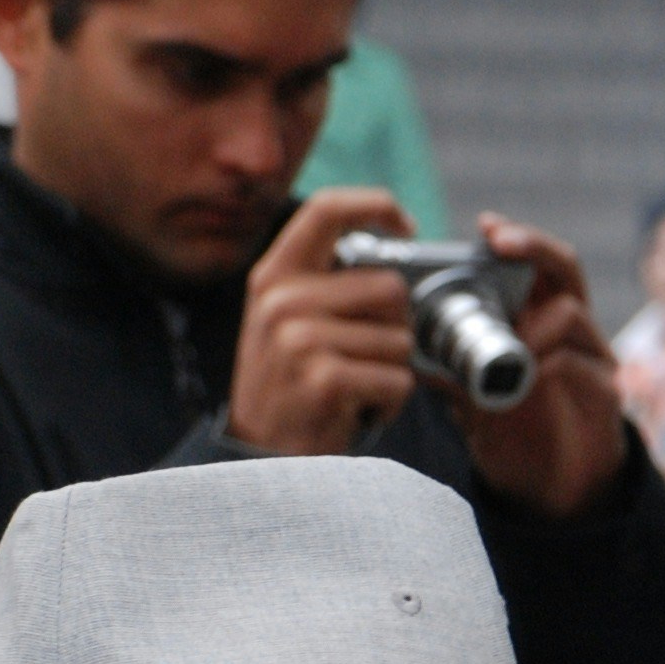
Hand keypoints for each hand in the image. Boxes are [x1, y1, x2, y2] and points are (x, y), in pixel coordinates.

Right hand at [226, 188, 422, 459]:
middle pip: (390, 287)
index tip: (407, 225)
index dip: (376, 205)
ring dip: (392, 373)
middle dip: (396, 329)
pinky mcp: (324, 379)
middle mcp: (282, 299)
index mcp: (274, 275)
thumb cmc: (290, 390)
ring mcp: (300, 338)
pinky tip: (356, 413)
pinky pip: (398, 380)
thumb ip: (326, 286)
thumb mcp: (287, 324)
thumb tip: (396, 261)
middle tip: (366, 360)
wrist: (257, 459)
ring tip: (353, 390)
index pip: (326, 209)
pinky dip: (390, 404)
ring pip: (401, 340)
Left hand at [448, 212, 629, 519]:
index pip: (537, 264)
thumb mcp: (472, 400)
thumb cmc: (518, 435)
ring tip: (502, 346)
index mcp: (540, 323)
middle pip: (564, 268)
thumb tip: (405, 347)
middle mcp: (572, 332)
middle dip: (532, 246)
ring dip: (528, 322)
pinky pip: (581, 364)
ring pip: (571, 312)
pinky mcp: (607, 393)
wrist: (555, 492)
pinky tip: (526, 381)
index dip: (516, 239)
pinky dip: (548, 365)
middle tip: (498, 240)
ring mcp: (593, 359)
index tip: (487, 226)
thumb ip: (450, 371)